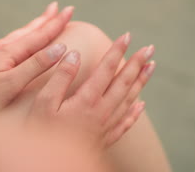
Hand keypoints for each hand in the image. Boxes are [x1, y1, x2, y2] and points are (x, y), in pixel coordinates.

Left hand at [0, 2, 74, 116]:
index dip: (56, 23)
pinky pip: (10, 43)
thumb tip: (60, 48)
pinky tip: (18, 41)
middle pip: (29, 30)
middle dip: (46, 19)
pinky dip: (21, 37)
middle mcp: (1, 48)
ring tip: (43, 19)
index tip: (69, 10)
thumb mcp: (11, 84)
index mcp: (10, 52)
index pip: (40, 35)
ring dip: (34, 27)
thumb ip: (35, 66)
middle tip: (59, 7)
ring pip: (19, 35)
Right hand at [28, 33, 155, 147]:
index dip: (117, 51)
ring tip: (152, 66)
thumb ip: (60, 78)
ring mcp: (105, 126)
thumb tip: (75, 55)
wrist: (49, 167)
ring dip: (142, 82)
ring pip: (129, 100)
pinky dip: (136, 112)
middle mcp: (101, 112)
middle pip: (124, 83)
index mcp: (86, 101)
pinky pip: (126, 123)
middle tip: (149, 48)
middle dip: (137, 63)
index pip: (106, 70)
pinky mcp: (105, 139)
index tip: (127, 36)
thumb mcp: (43, 104)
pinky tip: (142, 105)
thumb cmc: (42, 134)